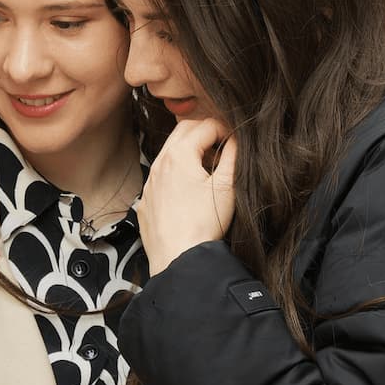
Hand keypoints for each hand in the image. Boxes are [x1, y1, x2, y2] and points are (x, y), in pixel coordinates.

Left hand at [138, 119, 236, 275]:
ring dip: (190, 151)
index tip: (238, 141)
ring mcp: (150, 183)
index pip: (206, 126)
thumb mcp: (227, 186)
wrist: (178, 258)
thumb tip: (237, 139)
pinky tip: (190, 190)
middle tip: (224, 148)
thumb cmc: (203, 224)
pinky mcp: (146, 201)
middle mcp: (159, 164)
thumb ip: (234, 155)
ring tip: (209, 168)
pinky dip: (177, 172)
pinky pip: (161, 175)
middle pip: (184, 130)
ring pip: (169, 152)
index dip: (227, 129)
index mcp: (179, 154)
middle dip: (206, 132)